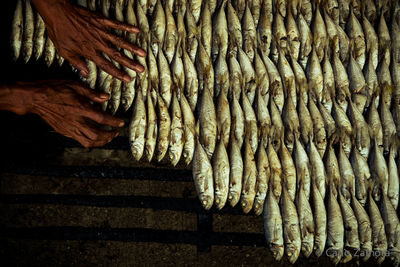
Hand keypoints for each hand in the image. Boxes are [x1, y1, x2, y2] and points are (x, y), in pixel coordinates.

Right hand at [0, 80, 124, 147]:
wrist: (34, 98)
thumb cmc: (53, 89)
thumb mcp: (74, 85)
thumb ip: (91, 93)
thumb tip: (106, 97)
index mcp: (80, 108)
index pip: (102, 118)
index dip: (114, 122)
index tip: (121, 123)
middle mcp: (76, 121)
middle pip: (97, 135)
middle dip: (109, 135)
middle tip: (115, 132)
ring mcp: (69, 128)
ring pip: (89, 141)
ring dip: (101, 141)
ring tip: (108, 137)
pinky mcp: (64, 131)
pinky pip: (80, 141)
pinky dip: (90, 142)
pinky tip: (94, 138)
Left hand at [32, 0, 145, 81]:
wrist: (58, 12)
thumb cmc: (59, 31)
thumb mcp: (64, 51)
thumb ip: (76, 63)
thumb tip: (86, 74)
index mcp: (89, 52)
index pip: (106, 65)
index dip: (118, 73)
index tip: (128, 79)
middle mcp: (98, 43)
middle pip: (117, 55)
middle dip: (130, 63)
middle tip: (141, 69)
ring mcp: (101, 31)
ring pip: (120, 41)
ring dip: (132, 48)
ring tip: (143, 54)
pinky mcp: (101, 20)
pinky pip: (117, 24)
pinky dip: (127, 27)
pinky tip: (137, 30)